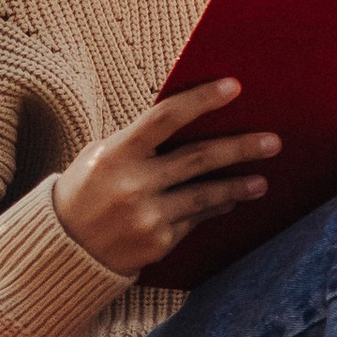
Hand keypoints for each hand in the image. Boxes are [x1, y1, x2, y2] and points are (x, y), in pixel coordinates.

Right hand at [52, 78, 282, 277]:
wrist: (63, 249)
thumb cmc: (87, 189)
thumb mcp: (103, 155)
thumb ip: (141, 140)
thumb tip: (196, 121)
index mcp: (116, 153)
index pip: (165, 117)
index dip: (201, 100)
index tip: (234, 87)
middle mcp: (133, 184)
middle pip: (198, 158)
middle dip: (241, 148)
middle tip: (273, 141)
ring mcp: (147, 216)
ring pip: (205, 195)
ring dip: (238, 187)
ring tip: (262, 181)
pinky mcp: (157, 243)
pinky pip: (194, 220)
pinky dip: (213, 208)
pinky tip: (229, 202)